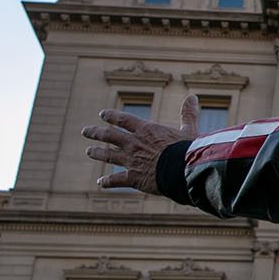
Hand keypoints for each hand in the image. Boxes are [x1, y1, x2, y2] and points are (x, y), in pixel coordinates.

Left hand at [83, 94, 199, 193]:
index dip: (111, 116)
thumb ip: (188, 114)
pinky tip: (100, 183)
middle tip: (86, 131)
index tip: (102, 114)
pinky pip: (116, 179)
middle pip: (109, 136)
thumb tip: (192, 96)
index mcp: (146, 130)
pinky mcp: (133, 178)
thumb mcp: (189, 129)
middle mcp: (134, 144)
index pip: (124, 120)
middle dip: (96, 133)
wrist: (183, 171)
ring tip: (89, 151)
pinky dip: (107, 181)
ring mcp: (131, 161)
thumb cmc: (189, 150)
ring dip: (97, 153)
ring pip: (108, 155)